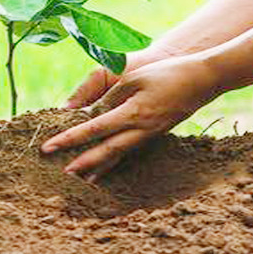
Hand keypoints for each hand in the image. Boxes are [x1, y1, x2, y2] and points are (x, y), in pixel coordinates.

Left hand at [43, 54, 221, 181]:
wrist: (203, 80)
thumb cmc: (167, 73)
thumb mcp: (134, 77)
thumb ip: (111, 96)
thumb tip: (91, 114)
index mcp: (133, 112)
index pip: (94, 129)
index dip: (70, 138)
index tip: (49, 146)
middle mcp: (141, 129)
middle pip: (107, 150)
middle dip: (83, 163)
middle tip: (62, 173)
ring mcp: (150, 134)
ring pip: (119, 155)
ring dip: (99, 167)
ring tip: (81, 180)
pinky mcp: (154, 134)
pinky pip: (129, 151)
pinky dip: (114, 161)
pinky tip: (105, 169)